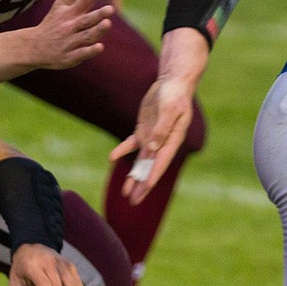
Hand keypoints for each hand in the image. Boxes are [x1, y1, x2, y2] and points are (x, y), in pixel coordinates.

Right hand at [33, 0, 114, 68]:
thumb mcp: (60, 6)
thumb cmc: (52, 24)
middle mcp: (69, 27)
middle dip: (98, 14)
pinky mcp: (69, 57)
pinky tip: (100, 47)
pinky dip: (90, 51)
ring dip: (96, 31)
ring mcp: (69, 42)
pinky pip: (81, 54)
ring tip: (107, 23)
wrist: (34, 47)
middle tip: (111, 8)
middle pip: (86, 20)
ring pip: (85, 36)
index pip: (84, 0)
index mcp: (69, 13)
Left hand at [108, 71, 197, 205]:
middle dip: (142, 185)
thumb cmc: (174, 95)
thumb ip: (162, 129)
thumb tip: (153, 148)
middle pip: (150, 168)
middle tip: (133, 202)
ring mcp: (152, 138)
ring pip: (141, 162)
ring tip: (124, 193)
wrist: (172, 83)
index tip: (144, 189)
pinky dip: (122, 151)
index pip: (161, 163)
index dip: (152, 176)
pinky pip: (131, 144)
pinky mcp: (143, 130)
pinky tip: (112, 158)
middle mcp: (162, 144)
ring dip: (133, 176)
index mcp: (172, 141)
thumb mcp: (170, 109)